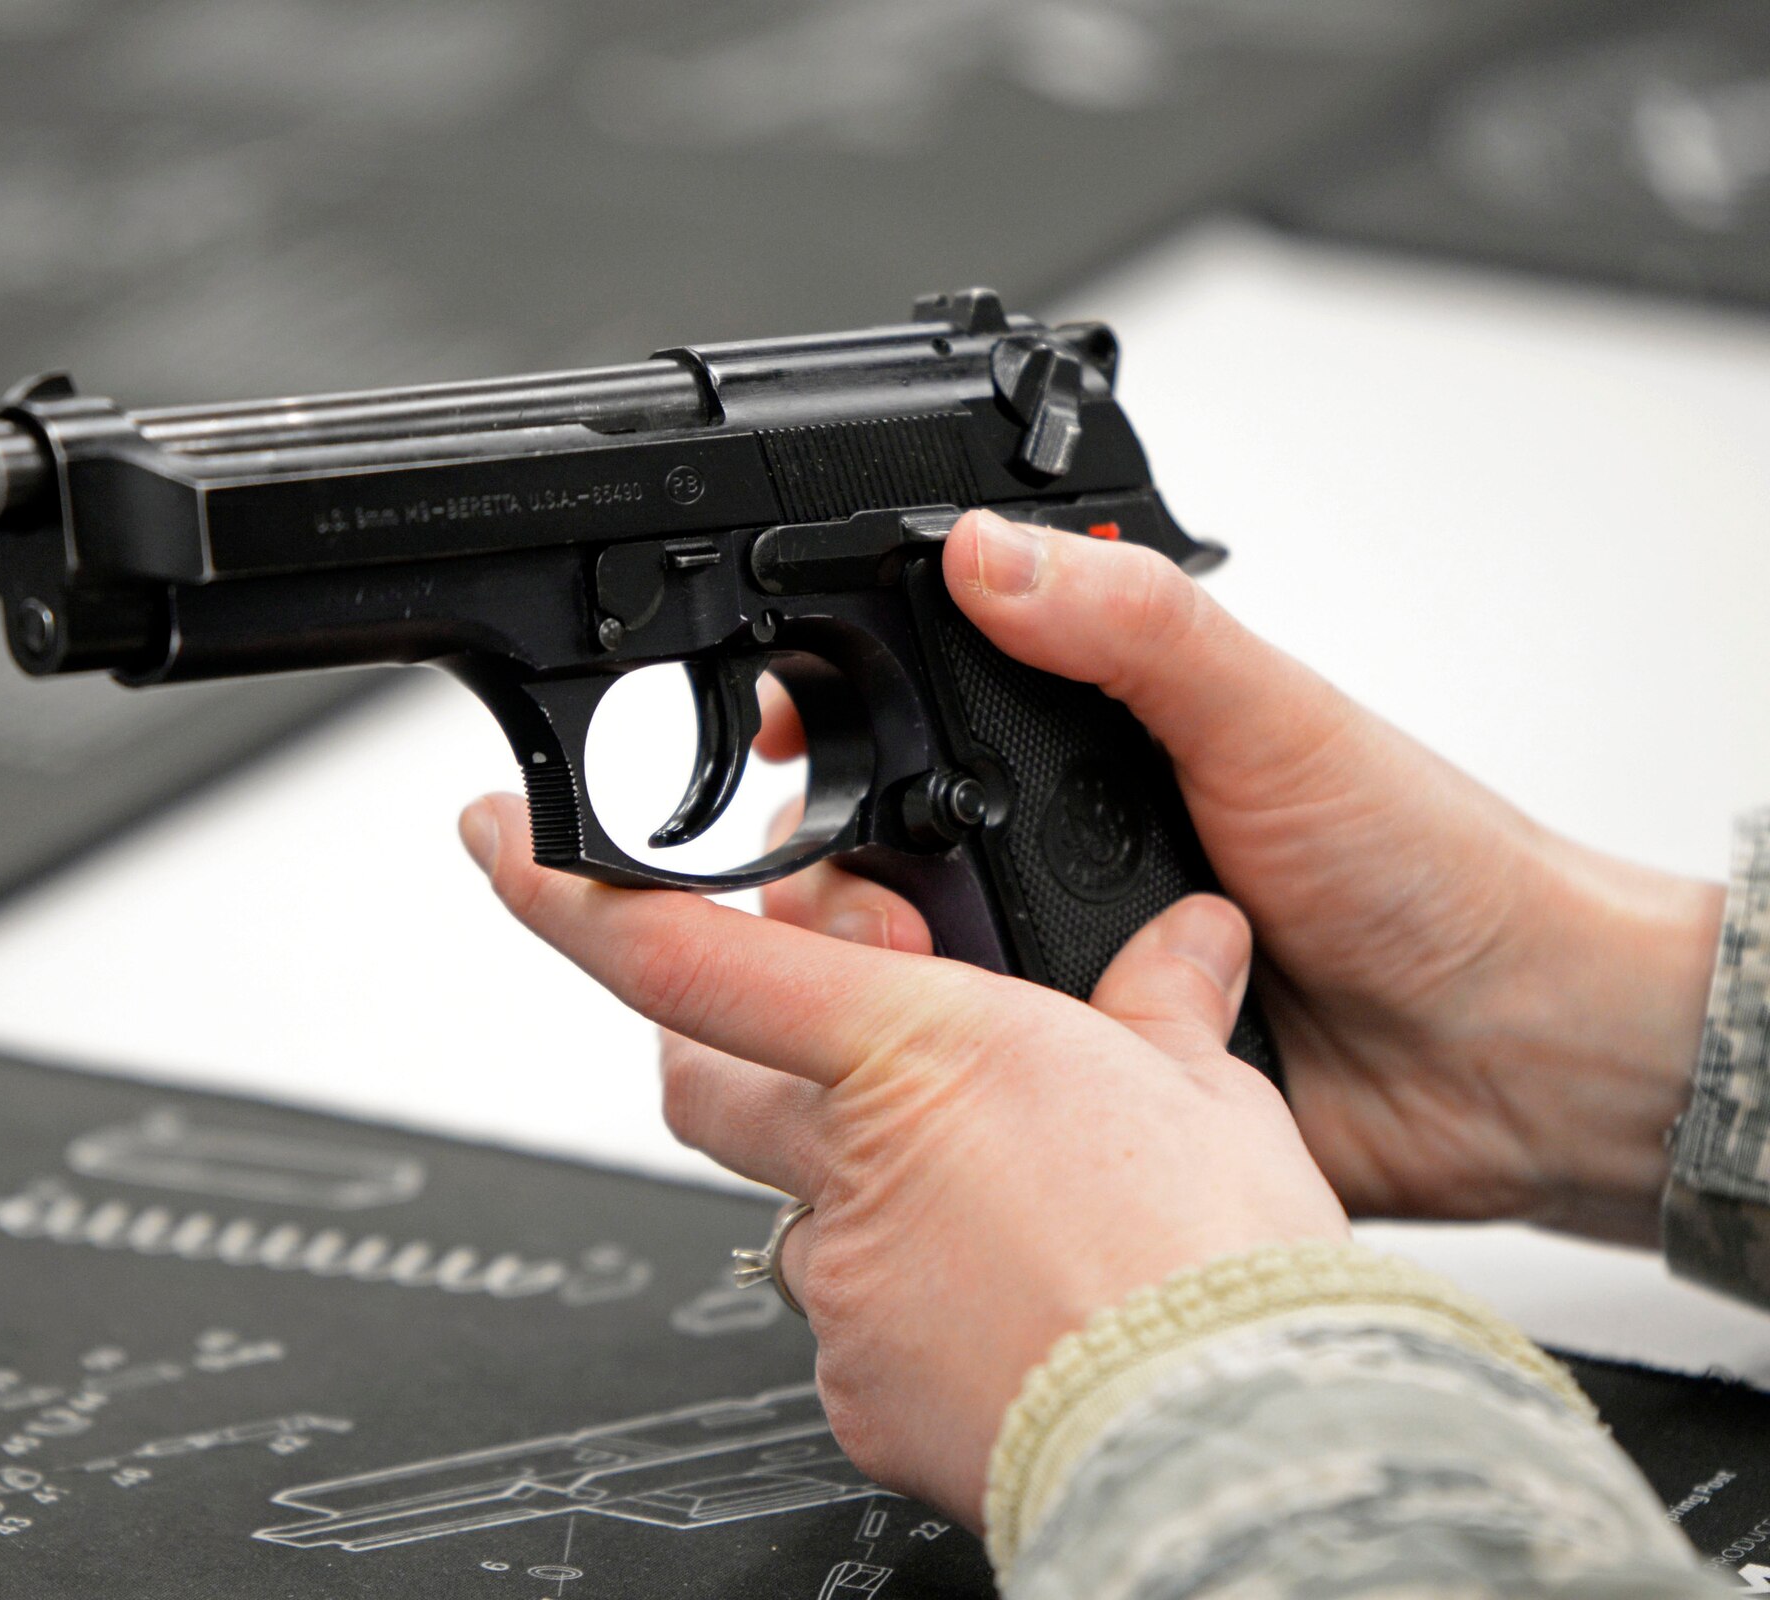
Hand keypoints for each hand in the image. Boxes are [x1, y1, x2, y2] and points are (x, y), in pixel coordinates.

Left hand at [458, 793, 1346, 1525]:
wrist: (1227, 1443)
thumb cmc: (1209, 1263)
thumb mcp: (1205, 1095)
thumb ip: (1160, 1006)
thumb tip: (1181, 946)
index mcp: (913, 1051)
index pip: (686, 955)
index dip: (568, 893)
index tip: (500, 842)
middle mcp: (849, 1162)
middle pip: (700, 1081)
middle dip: (721, 1049)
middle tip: (800, 1045)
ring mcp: (843, 1287)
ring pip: (794, 1210)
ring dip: (858, 1188)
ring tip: (994, 1212)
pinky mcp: (857, 1391)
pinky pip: (848, 1328)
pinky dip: (902, 1302)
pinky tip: (998, 1308)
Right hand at [758, 511, 1722, 1244]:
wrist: (1500, 1054)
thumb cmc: (1419, 864)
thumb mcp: (1270, 714)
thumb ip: (1133, 627)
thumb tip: (986, 551)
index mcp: (1085, 735)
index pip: (910, 696)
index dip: (823, 706)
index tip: (771, 725)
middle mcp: (1049, 840)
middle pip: (866, 834)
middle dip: (823, 858)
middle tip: (846, 880)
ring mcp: (1049, 954)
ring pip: (889, 956)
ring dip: (872, 963)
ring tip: (908, 966)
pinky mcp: (1061, 1061)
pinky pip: (954, 1064)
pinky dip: (930, 1061)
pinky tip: (939, 1062)